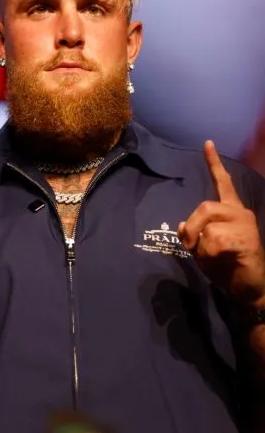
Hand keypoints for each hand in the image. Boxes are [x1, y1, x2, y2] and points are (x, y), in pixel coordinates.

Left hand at [178, 140, 264, 308]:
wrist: (247, 289)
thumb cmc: (224, 266)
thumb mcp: (201, 247)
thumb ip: (193, 233)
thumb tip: (185, 224)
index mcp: (230, 211)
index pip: (222, 183)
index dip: (214, 163)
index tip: (207, 143)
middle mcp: (240, 213)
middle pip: (203, 208)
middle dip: (193, 230)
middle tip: (198, 248)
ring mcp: (246, 226)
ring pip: (206, 228)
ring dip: (201, 248)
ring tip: (217, 258)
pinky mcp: (247, 240)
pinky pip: (214, 243)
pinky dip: (210, 256)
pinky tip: (225, 261)